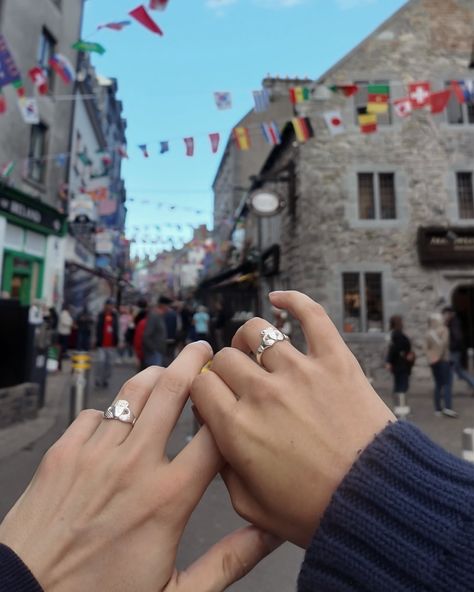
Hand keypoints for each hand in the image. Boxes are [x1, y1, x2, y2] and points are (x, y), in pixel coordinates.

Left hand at [0, 343, 278, 591]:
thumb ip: (229, 560)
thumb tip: (270, 534)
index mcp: (168, 497)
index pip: (215, 433)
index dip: (230, 409)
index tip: (235, 400)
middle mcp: (134, 464)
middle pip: (172, 391)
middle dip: (192, 362)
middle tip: (203, 350)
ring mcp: (95, 453)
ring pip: (133, 392)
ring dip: (154, 376)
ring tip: (165, 371)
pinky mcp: (63, 452)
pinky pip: (94, 413)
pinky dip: (111, 411)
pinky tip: (117, 422)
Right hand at [191, 291, 394, 547]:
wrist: (377, 502)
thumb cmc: (314, 511)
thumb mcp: (251, 506)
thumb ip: (221, 469)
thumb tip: (213, 433)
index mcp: (236, 427)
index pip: (200, 384)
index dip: (203, 390)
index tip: (215, 399)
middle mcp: (261, 392)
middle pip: (224, 357)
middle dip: (225, 369)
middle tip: (240, 383)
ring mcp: (299, 370)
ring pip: (256, 331)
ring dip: (249, 340)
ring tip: (257, 351)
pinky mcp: (334, 359)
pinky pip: (311, 315)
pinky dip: (292, 300)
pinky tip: (280, 299)